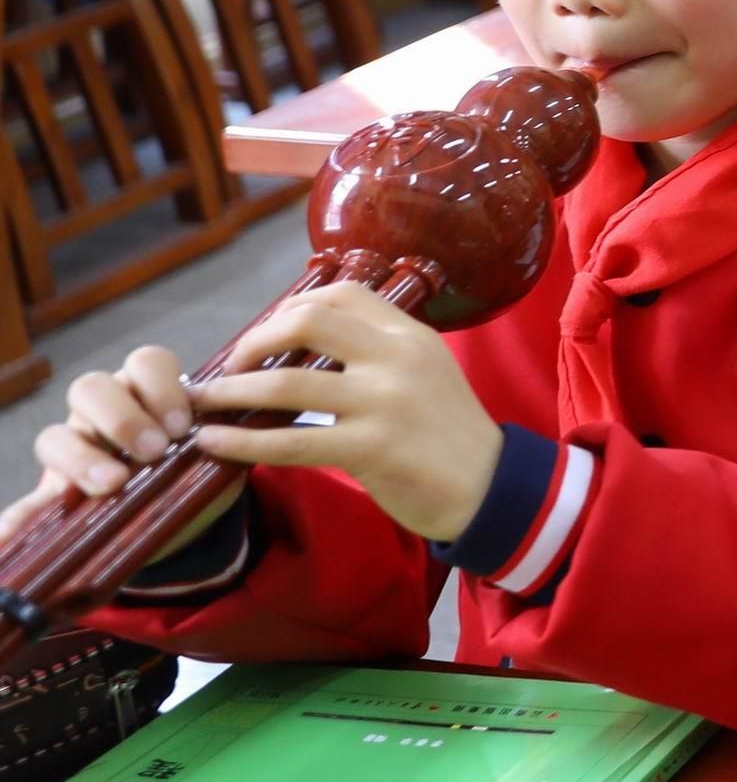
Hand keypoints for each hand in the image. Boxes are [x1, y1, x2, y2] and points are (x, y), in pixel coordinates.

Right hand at [15, 344, 240, 563]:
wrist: (185, 522)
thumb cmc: (199, 474)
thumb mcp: (218, 460)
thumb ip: (226, 448)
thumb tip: (238, 435)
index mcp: (145, 394)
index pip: (145, 362)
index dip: (161, 387)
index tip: (184, 424)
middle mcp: (103, 414)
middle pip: (90, 388)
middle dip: (121, 417)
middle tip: (154, 451)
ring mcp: (74, 453)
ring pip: (54, 435)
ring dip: (81, 457)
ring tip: (114, 483)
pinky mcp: (54, 498)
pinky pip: (24, 507)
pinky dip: (17, 520)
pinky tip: (9, 536)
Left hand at [185, 286, 504, 543]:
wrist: (491, 487)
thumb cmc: (450, 432)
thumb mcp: (427, 373)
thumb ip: (379, 354)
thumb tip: (309, 346)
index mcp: (410, 335)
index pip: (342, 294)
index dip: (290, 308)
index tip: (266, 334)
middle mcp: (397, 358)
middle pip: (307, 322)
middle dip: (253, 342)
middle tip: (229, 366)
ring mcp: (385, 402)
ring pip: (287, 384)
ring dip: (231, 391)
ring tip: (200, 404)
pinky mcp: (371, 448)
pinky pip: (291, 441)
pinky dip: (242, 441)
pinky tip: (213, 443)